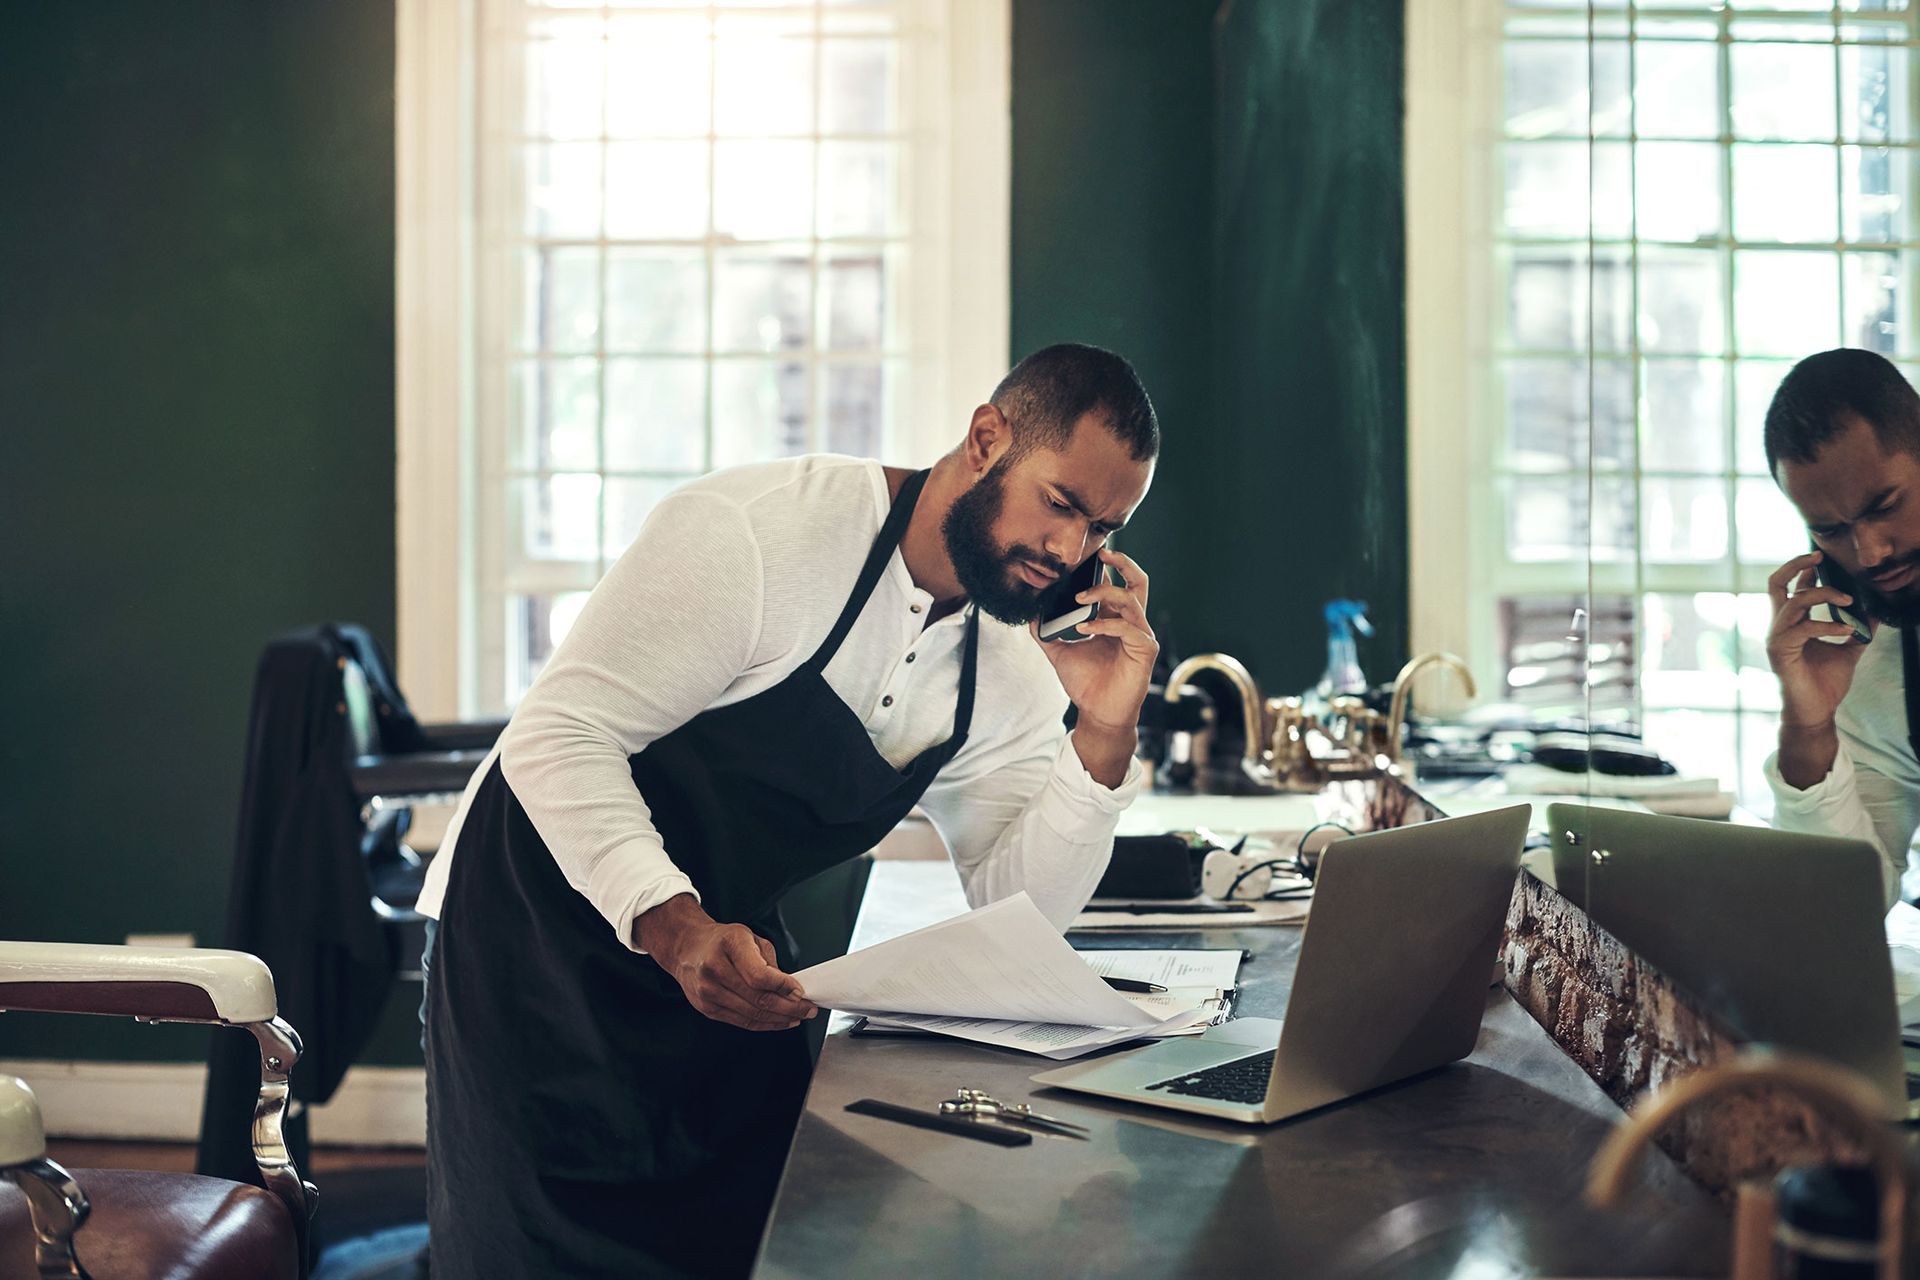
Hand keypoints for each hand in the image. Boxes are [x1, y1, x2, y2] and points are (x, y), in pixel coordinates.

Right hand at [634, 894, 816, 1030]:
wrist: (686, 948)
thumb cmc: (722, 941)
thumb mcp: (748, 937)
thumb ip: (769, 962)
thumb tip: (790, 989)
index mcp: (729, 945)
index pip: (759, 975)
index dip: (783, 986)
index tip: (801, 991)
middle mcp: (714, 969)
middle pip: (758, 998)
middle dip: (789, 1007)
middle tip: (808, 1009)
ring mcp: (708, 992)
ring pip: (752, 1014)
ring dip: (780, 1018)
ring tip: (798, 1016)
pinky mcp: (707, 1009)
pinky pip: (742, 1021)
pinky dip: (765, 1024)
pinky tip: (780, 1021)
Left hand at [1032, 548, 1157, 784]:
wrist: (1096, 713)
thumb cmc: (1086, 683)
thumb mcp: (1059, 652)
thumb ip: (1046, 633)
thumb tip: (1030, 615)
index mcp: (1115, 619)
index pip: (1116, 584)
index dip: (1104, 568)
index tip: (1086, 556)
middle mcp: (1131, 623)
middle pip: (1138, 582)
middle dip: (1123, 562)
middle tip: (1102, 553)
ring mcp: (1141, 635)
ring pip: (1131, 599)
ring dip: (1104, 593)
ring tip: (1080, 597)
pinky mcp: (1145, 650)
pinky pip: (1128, 627)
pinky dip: (1105, 624)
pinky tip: (1085, 628)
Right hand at [1766, 550, 1871, 730]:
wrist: (1817, 712)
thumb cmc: (1825, 684)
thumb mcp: (1848, 651)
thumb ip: (1856, 631)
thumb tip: (1874, 614)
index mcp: (1792, 623)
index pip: (1792, 588)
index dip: (1805, 569)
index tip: (1823, 558)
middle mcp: (1779, 626)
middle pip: (1775, 583)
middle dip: (1796, 566)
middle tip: (1819, 558)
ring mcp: (1777, 638)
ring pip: (1794, 602)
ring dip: (1823, 596)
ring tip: (1848, 601)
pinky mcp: (1780, 652)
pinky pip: (1803, 628)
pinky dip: (1826, 625)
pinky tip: (1845, 630)